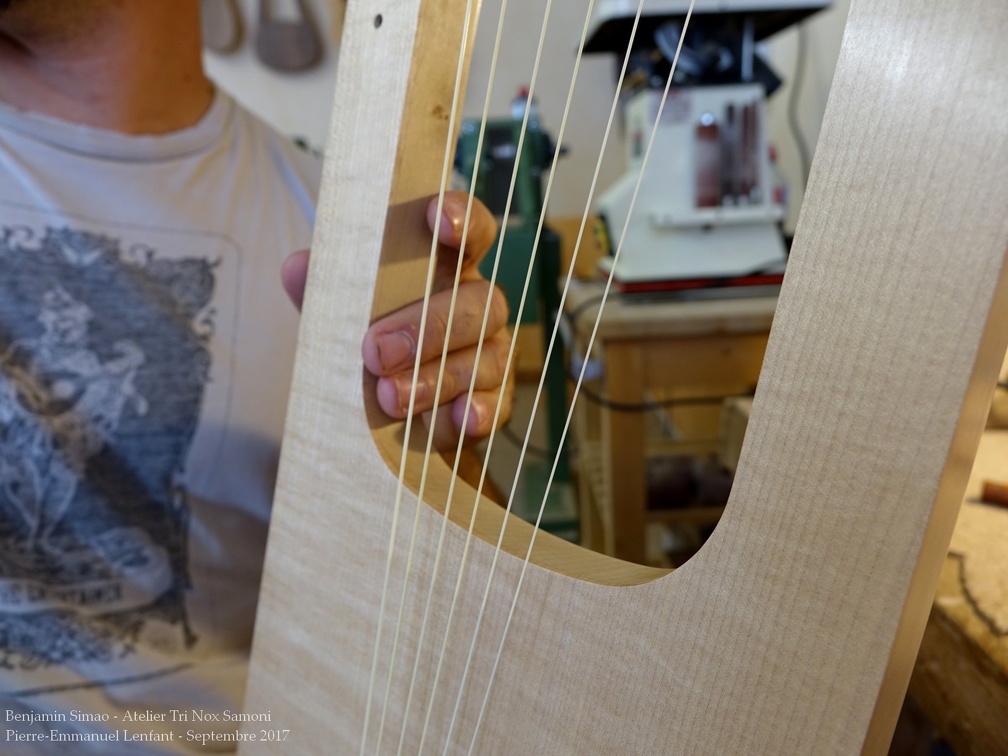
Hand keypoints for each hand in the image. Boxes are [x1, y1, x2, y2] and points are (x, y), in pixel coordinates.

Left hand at [281, 191, 513, 446]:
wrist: (382, 407)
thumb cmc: (369, 341)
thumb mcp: (341, 314)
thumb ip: (326, 291)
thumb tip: (298, 267)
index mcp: (447, 269)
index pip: (472, 231)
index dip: (462, 218)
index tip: (438, 219)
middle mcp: (479, 306)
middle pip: (481, 303)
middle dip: (430, 327)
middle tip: (376, 352)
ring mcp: (492, 354)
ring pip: (489, 358)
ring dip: (439, 379)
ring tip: (389, 399)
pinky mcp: (494, 401)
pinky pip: (497, 406)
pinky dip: (474, 415)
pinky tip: (454, 422)